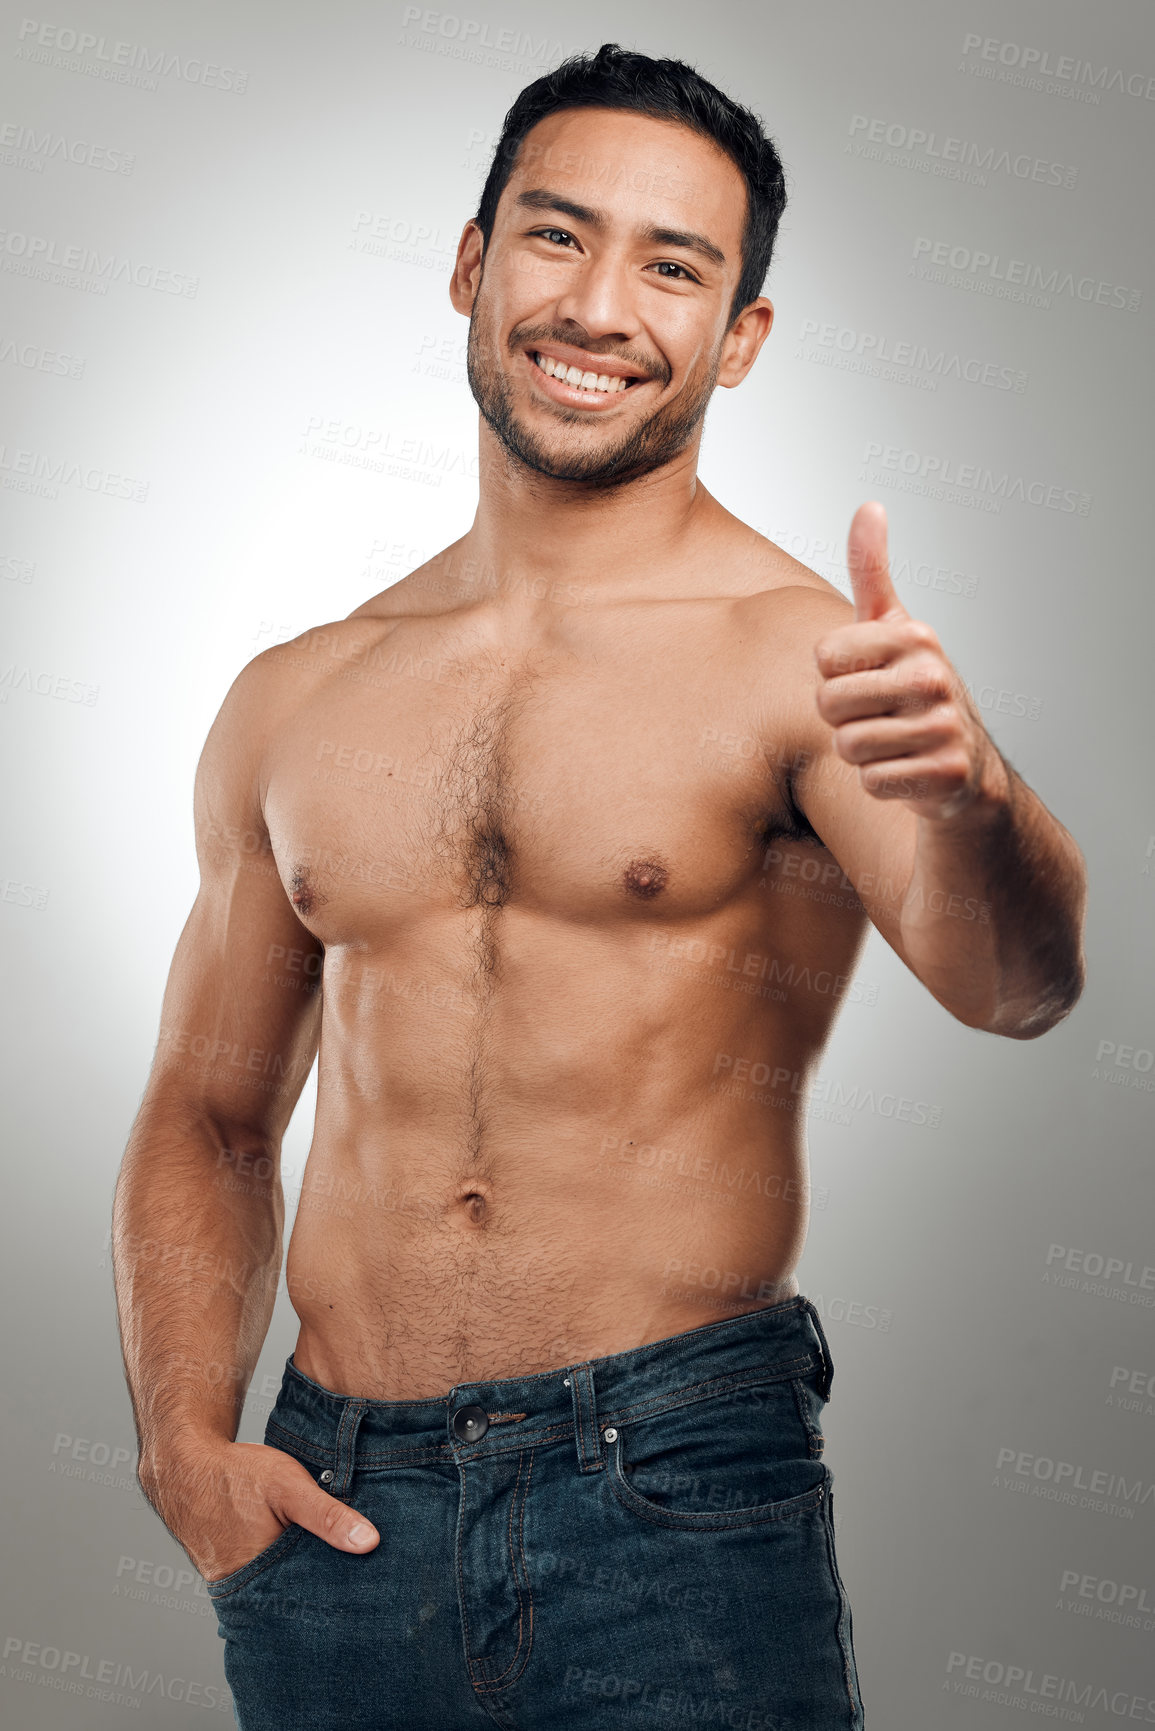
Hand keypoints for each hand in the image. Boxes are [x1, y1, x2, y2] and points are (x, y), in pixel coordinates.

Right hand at [141, 1438, 379, 1582]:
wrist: (185, 1468)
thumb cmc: (236, 1476)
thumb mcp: (288, 1487)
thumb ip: (327, 1516)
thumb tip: (369, 1542)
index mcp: (262, 1579)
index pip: (311, 1601)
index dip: (339, 1593)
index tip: (367, 1587)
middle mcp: (246, 1590)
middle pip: (296, 1597)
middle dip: (322, 1587)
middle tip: (354, 1576)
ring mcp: (234, 1584)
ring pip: (279, 1588)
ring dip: (302, 1575)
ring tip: (329, 1561)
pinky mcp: (230, 1572)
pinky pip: (263, 1577)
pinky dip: (282, 1566)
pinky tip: (298, 1551)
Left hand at [813, 502, 1002, 820]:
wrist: (965, 766)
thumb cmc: (915, 692)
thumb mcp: (894, 628)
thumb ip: (872, 572)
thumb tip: (869, 507)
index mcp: (915, 636)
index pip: (823, 658)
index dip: (834, 676)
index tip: (867, 679)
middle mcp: (934, 676)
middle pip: (828, 704)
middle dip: (842, 720)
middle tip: (878, 718)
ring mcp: (944, 726)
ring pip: (847, 747)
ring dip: (861, 754)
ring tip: (892, 744)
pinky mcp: (946, 774)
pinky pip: (871, 782)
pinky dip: (881, 783)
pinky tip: (907, 771)